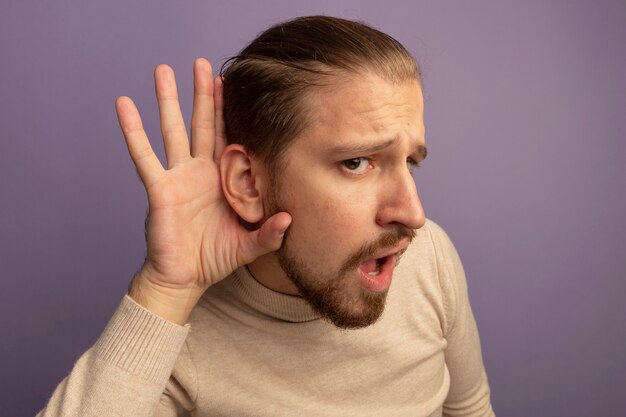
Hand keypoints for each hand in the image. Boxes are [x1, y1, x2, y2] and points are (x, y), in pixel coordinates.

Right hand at [115, 58, 290, 323]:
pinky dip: (133, 131)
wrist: (184, 279)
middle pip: (203, 124)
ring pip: (173, 130)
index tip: (233, 83)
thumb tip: (291, 219)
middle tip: (201, 63)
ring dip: (168, 100)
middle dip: (203, 94)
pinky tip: (124, 104)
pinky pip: (144, 155)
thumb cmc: (215, 259)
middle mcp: (200, 172)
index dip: (229, 112)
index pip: (228, 137)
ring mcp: (178, 177)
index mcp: (223, 179)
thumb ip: (269, 234)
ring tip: (163, 69)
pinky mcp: (159, 188)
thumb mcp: (248, 246)